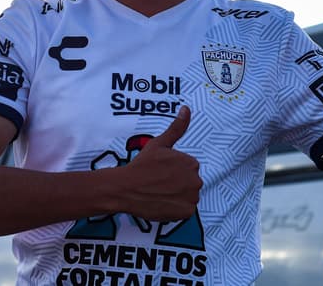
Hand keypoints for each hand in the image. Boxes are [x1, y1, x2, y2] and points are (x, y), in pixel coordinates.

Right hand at [100, 106, 200, 220]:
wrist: (127, 188)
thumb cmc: (142, 165)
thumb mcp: (159, 144)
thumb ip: (177, 128)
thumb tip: (187, 108)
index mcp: (191, 163)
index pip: (188, 168)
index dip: (173, 170)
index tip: (160, 171)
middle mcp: (196, 180)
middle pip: (189, 182)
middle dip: (177, 183)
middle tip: (158, 182)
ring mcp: (191, 198)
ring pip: (187, 196)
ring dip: (177, 196)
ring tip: (159, 192)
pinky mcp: (186, 213)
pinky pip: (184, 210)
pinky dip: (175, 208)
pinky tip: (162, 202)